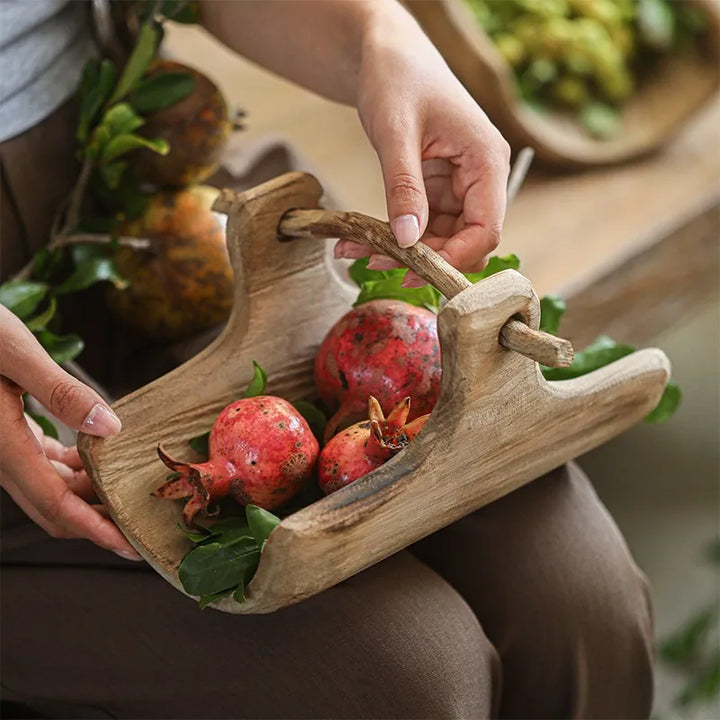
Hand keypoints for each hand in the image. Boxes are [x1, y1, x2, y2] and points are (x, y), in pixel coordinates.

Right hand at [0, 306, 140, 559]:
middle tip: (141, 528)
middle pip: (54, 506)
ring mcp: (3, 447)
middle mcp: (1, 454)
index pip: (54, 503)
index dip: (94, 529)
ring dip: (90, 496)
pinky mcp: (8, 433)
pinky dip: (76, 470)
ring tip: (131, 495)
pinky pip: (45, 464)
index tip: (128, 547)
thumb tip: (109, 428)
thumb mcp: (14, 352)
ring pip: (51, 487)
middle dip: (98, 523)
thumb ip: (60, 391)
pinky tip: (102, 459)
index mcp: (2, 443)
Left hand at [199, 1, 509, 281]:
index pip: (487, 229)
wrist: (384, 55)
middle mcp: (478, 178)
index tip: (415, 271)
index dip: (456, 258)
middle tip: (373, 263)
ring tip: (355, 250)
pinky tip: (359, 239)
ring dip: (401, 251)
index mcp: (486, 161)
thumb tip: (408, 241)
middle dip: (421, 258)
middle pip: (463, 240)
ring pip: (438, 238)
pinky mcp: (435, 190)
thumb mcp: (396, 132)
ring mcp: (457, 186)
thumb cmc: (397, 78)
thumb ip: (404, 187)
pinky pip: (419, 224)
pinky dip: (392, 235)